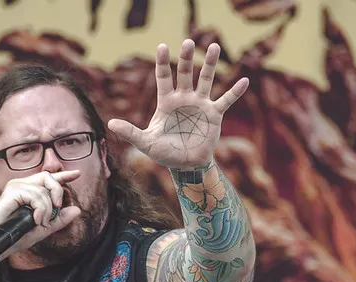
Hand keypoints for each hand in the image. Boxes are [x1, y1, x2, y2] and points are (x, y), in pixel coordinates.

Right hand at [0, 170, 81, 255]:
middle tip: (57, 207)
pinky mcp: (12, 191)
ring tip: (40, 222)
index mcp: (30, 191)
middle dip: (57, 192)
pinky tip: (35, 219)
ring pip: (43, 190)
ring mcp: (16, 187)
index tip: (78, 174)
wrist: (1, 244)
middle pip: (48, 177)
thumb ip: (59, 219)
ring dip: (46, 209)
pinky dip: (39, 209)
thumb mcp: (44, 228)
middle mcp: (22, 185)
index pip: (49, 179)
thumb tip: (77, 209)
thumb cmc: (17, 236)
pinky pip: (35, 195)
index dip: (64, 175)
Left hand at [107, 39, 248, 169]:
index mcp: (166, 102)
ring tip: (215, 46)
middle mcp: (184, 99)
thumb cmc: (164, 153)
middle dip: (186, 58)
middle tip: (188, 42)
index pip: (163, 77)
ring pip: (206, 79)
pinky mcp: (213, 115)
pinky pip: (225, 100)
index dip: (162, 62)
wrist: (185, 165)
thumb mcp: (146, 142)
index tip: (161, 46)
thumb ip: (130, 132)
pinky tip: (245, 80)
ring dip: (210, 64)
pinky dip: (235, 92)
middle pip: (185, 73)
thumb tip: (110, 123)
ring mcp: (200, 105)